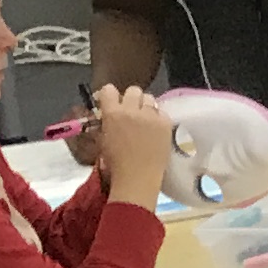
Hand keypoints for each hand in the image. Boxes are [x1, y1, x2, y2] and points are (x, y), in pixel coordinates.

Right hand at [87, 82, 173, 203]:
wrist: (137, 178)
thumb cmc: (114, 163)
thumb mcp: (101, 139)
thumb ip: (104, 122)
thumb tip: (106, 114)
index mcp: (112, 113)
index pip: (109, 89)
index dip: (109, 96)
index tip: (110, 103)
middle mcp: (132, 110)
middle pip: (133, 90)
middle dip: (130, 99)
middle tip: (130, 112)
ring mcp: (151, 116)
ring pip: (149, 98)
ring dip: (145, 106)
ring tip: (144, 119)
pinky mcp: (166, 123)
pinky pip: (162, 111)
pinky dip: (158, 117)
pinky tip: (155, 129)